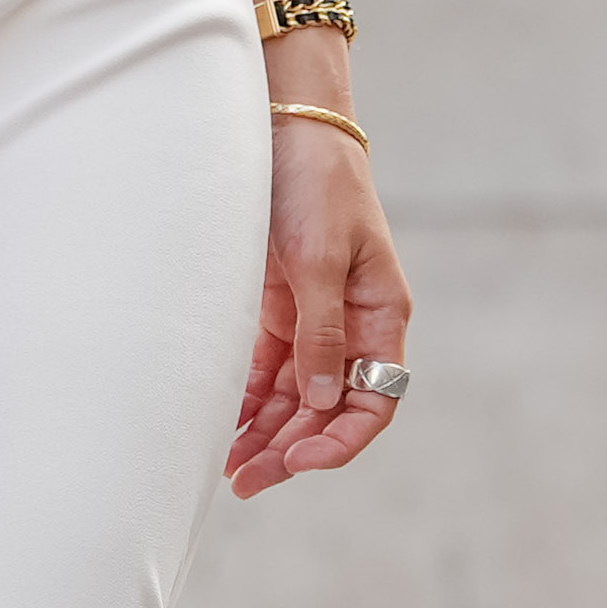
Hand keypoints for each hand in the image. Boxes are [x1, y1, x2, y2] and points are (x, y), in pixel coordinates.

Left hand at [226, 109, 410, 495]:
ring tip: (231, 469)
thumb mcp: (319, 257)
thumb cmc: (315, 182)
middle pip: (330, 409)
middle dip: (293, 448)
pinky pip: (267, 372)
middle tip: (247, 481)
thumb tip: (324, 402)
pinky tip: (225, 428)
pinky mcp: (278, 310)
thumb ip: (320, 332)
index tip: (301, 461)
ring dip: (268, 434)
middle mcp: (351, 326)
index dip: (343, 439)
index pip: (376, 399)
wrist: (285, 127)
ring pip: (296, 398)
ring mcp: (314, 320)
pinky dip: (249, 401)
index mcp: (381, 314)